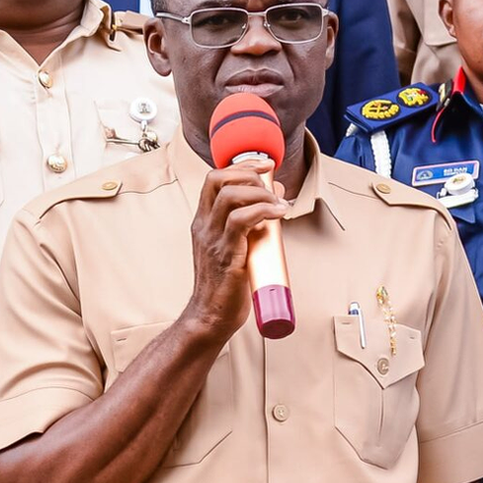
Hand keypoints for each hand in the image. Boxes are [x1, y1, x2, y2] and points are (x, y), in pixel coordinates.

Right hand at [182, 158, 286, 340]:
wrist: (210, 317)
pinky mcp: (226, 254)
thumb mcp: (235, 248)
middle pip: (219, 179)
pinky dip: (264, 210)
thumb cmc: (225, 286)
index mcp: (203, 223)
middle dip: (250, 172)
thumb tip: (276, 199)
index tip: (264, 165)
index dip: (241, 165)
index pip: (214, 179)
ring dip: (260, 192)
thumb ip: (251, 225)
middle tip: (272, 184)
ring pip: (230, 195)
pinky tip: (279, 213)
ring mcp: (213, 240)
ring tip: (278, 204)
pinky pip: (242, 220)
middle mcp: (204, 227)